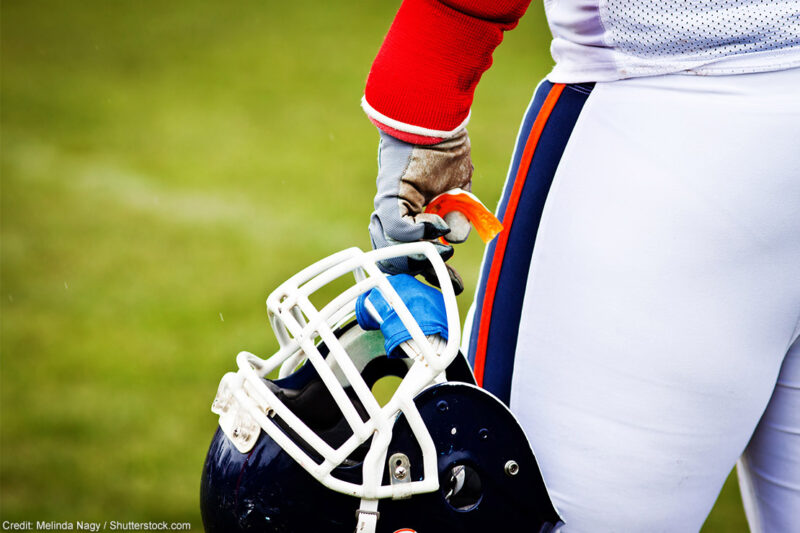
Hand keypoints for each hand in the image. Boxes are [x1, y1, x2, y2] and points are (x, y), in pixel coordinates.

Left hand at [369, 130, 472, 293]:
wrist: (431, 117)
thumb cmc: (444, 146)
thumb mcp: (456, 188)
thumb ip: (457, 214)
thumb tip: (454, 236)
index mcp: (409, 212)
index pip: (409, 253)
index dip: (429, 271)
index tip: (451, 284)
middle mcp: (394, 213)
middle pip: (397, 260)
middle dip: (426, 271)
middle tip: (449, 273)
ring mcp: (389, 206)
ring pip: (394, 249)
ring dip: (425, 252)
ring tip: (444, 246)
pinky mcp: (389, 196)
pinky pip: (400, 230)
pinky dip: (421, 233)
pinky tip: (437, 224)